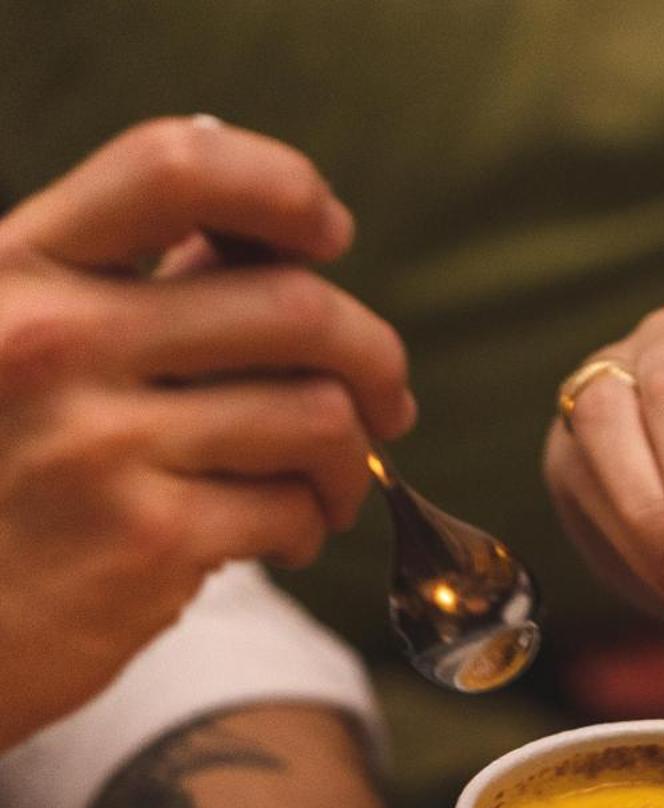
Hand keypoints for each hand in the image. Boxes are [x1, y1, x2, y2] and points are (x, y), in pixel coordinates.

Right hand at [0, 116, 413, 745]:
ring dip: (351, 455)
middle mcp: (49, 342)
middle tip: (383, 400)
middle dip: (370, 357)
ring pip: (318, 415)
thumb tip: (275, 228)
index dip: (284, 187)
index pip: (175, 167)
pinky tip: (280, 532)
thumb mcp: (19, 343)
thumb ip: (133, 282)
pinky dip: (310, 522)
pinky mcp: (146, 541)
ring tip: (327, 481)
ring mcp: (96, 444)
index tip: (327, 233)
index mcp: (16, 268)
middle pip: (294, 307)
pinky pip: (294, 507)